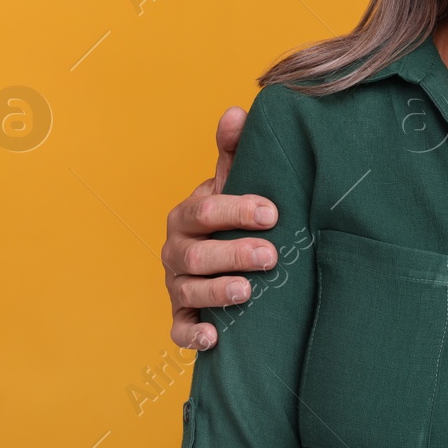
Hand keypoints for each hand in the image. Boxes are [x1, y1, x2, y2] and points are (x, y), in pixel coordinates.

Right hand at [163, 106, 279, 349]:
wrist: (218, 252)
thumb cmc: (230, 214)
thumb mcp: (232, 181)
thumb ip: (234, 150)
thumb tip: (238, 110)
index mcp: (187, 215)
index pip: (206, 211)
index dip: (237, 211)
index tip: (273, 212)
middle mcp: (175, 250)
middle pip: (197, 254)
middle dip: (233, 254)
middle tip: (272, 256)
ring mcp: (176, 284)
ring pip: (188, 292)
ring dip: (217, 292)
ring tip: (248, 292)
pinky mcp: (181, 315)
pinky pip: (179, 330)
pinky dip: (193, 335)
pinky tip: (215, 337)